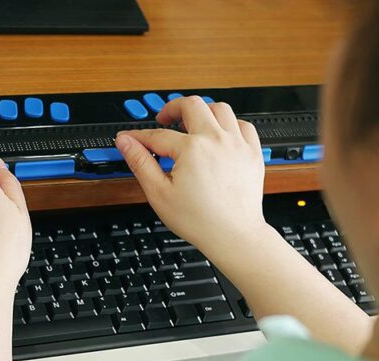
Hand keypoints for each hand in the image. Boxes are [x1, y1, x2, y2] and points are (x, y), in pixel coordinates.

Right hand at [115, 96, 265, 258]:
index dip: (139, 136)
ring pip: (220, 109)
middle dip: (173, 108)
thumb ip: (141, 163)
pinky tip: (220, 135)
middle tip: (164, 119)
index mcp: (192, 149)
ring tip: (192, 123)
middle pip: (192, 105)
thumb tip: (126, 142)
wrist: (234, 236)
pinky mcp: (252, 154)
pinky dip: (230, 124)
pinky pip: (243, 125)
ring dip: (203, 111)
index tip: (131, 138)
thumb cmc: (200, 221)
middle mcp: (216, 140)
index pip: (158, 135)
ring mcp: (237, 145)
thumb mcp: (159, 194)